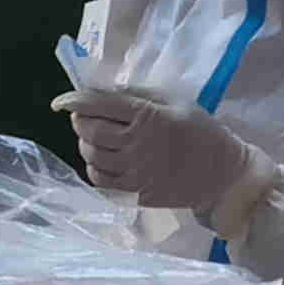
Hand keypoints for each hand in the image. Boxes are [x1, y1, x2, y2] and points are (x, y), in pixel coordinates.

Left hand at [54, 87, 273, 227]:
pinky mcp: (136, 192)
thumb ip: (138, 94)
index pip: (97, 104)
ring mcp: (135, 170)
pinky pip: (99, 179)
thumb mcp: (175, 102)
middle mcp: (137, 143)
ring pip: (90, 155)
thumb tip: (103, 92)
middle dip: (79, 121)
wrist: (224, 174)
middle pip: (89, 129)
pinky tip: (102, 161)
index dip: (72, 101)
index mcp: (148, 115)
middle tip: (84, 118)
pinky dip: (93, 167)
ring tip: (95, 139)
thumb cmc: (201, 132)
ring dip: (85, 144)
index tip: (59, 102)